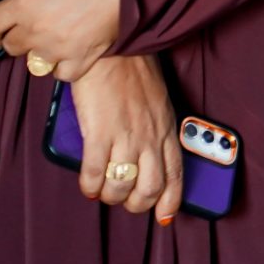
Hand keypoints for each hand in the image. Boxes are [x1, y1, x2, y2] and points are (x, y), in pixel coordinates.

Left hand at [0, 0, 122, 77]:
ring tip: (52, 36)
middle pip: (12, 46)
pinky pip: (62, 74)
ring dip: (39, 50)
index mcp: (21, 4)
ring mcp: (60, 47)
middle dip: (16, 35)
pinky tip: (68, 51)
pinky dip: (62, 66)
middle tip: (31, 24)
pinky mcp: (84, 56)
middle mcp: (36, 30)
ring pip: (34, 62)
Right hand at [68, 53, 183, 221]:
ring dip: (110, 196)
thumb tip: (144, 152)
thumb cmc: (133, 70)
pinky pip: (93, 173)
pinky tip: (87, 185)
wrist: (113, 48)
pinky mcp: (99, 133)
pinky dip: (89, 186)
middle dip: (135, 204)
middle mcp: (150, 137)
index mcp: (167, 128)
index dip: (170, 201)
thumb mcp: (156, 100)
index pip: (176, 174)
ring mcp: (126, 137)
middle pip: (148, 188)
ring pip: (121, 186)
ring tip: (102, 191)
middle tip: (123, 201)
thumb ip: (154, 126)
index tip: (164, 216)